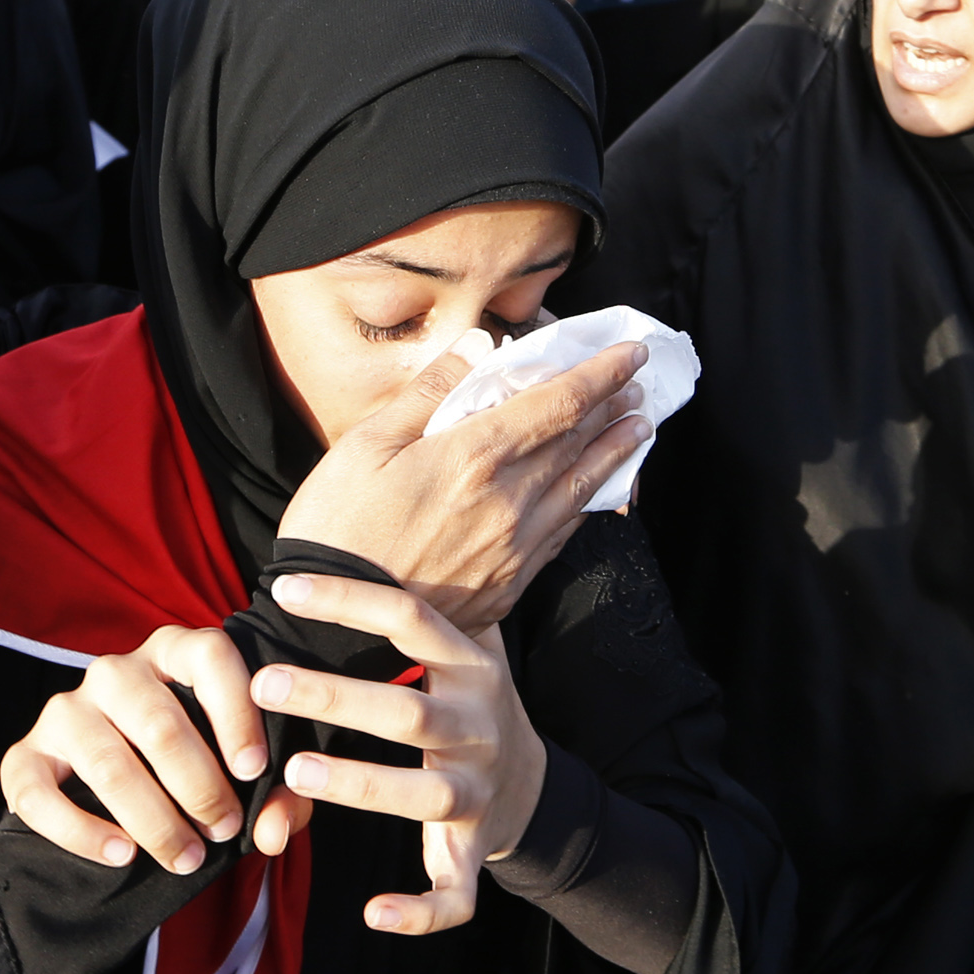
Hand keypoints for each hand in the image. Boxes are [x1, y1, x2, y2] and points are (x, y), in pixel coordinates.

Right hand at [1, 626, 271, 872]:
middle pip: (159, 723)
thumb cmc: (201, 769)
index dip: (235, 712)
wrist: (120, 793)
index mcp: (174, 652)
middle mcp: (115, 671)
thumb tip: (274, 830)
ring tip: (187, 858)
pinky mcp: (24, 754)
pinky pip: (39, 793)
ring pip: (108, 763)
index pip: (208, 656)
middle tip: (223, 831)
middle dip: (199, 786)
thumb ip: (279, 796)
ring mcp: (64, 709)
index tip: (254, 771)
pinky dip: (82, 832)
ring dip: (154, 820)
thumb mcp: (247, 776)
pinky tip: (122, 856)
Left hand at [250, 571, 547, 936]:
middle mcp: (479, 727)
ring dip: (359, 787)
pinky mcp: (473, 852)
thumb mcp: (466, 646)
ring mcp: (477, 793)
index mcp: (471, 669)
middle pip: (408, 714)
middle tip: (265, 686)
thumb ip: (423, 603)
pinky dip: (419, 911)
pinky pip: (453, 892)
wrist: (536, 788)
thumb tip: (362, 526)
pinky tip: (373, 913)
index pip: (411, 619)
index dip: (349, 602)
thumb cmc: (471, 704)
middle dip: (335, 700)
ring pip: (423, 797)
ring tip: (292, 775)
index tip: (284, 586)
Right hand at [276, 339, 651, 632]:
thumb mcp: (365, 444)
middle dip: (614, 408)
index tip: (630, 353)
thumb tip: (478, 345)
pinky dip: (588, 505)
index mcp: (475, 456)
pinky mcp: (509, 585)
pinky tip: (596, 493)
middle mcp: (509, 500)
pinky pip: (563, 536)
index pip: (559, 404)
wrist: (333, 627)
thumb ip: (428, 392)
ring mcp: (514, 548)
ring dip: (615, 454)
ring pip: (581, 490)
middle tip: (639, 385)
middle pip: (579, 444)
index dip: (601, 374)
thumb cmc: (338, 527)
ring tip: (639, 429)